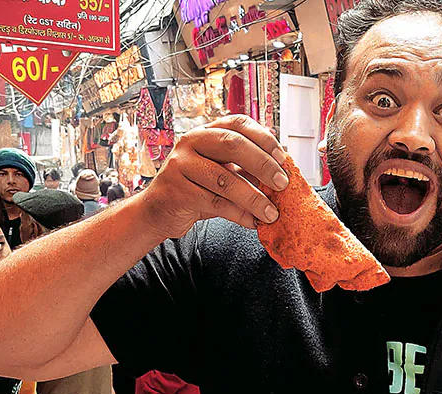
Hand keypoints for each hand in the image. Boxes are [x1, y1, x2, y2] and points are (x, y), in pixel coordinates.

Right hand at [136, 115, 289, 237]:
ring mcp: (180, 165)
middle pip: (232, 145)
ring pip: (225, 179)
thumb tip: (282, 171)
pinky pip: (215, 203)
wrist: (158, 210)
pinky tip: (252, 222)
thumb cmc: (195, 188)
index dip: (264, 138)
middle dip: (263, 165)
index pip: (238, 123)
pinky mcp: (177, 191)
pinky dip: (239, 215)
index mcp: (205, 132)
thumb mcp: (220, 172)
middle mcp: (191, 142)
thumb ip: (245, 167)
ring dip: (254, 198)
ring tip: (271, 213)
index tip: (282, 157)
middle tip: (282, 184)